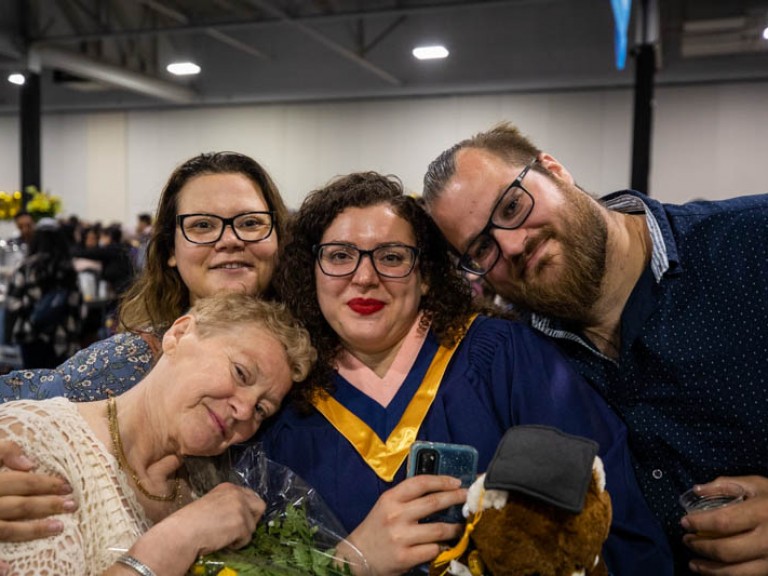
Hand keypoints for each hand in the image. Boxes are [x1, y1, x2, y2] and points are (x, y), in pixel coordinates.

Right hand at [0, 440, 75, 542]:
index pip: (21, 482)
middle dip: (48, 505)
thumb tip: (29, 463)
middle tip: (73, 504)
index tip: (68, 485)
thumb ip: (5, 450)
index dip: (45, 484)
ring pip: (7, 529)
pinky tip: (10, 568)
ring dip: (34, 530)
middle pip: (20, 505)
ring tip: (59, 527)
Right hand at [130, 482, 266, 574]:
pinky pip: (247, 538)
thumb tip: (241, 513)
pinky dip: (237, 544)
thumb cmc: (190, 521)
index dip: (248, 509)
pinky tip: (223, 542)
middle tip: (239, 529)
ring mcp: (241, 508)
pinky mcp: (241, 523)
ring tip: (224, 537)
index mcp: (228, 487)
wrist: (182, 533)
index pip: (251, 495)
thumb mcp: (211, 504)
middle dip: (253, 519)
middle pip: (260, 506)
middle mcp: (237, 493)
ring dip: (242, 534)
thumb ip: (227, 504)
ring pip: (253, 525)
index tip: (239, 519)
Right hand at [347, 475, 466, 575]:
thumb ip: (407, 499)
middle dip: (455, 498)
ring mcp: (400, 537)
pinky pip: (433, 549)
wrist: (357, 557)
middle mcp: (395, 515)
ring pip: (438, 529)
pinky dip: (442, 547)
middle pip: (433, 502)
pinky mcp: (405, 557)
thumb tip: (439, 491)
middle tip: (467, 497)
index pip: (420, 483)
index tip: (456, 482)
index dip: (441, 480)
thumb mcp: (386, 507)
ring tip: (461, 526)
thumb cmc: (376, 529)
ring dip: (455, 528)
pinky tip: (445, 545)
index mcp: (390, 498)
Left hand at [681, 475, 767, 574]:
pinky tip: (712, 571)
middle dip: (700, 547)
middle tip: (686, 540)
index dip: (699, 524)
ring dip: (709, 569)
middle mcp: (767, 540)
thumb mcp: (757, 485)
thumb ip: (726, 485)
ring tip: (693, 563)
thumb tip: (697, 489)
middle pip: (726, 550)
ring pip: (735, 572)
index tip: (684, 522)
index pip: (722, 522)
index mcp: (761, 514)